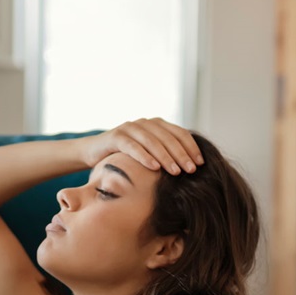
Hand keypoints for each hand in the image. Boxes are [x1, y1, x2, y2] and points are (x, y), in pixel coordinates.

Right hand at [79, 118, 203, 174]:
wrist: (94, 152)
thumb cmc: (125, 156)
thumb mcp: (148, 153)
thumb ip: (165, 154)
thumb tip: (191, 168)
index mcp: (156, 124)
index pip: (180, 133)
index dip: (191, 147)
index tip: (201, 163)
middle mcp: (145, 122)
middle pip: (169, 137)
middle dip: (182, 154)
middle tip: (191, 170)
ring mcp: (130, 127)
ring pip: (153, 141)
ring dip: (166, 157)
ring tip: (176, 172)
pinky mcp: (116, 136)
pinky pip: (133, 146)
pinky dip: (144, 156)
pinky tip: (154, 168)